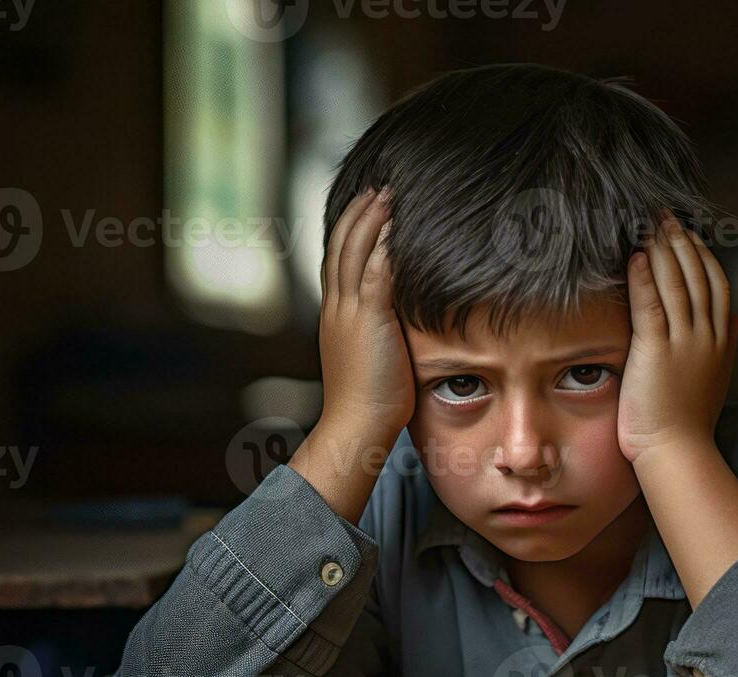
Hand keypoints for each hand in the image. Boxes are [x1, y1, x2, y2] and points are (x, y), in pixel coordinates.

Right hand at [316, 187, 415, 441]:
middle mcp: (336, 308)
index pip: (338, 264)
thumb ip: (381, 335)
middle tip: (376, 188)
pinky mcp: (368, 319)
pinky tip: (397, 224)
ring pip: (355, 251)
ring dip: (372, 218)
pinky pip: (376, 271)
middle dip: (358, 214)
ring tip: (387, 193)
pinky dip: (385, 244)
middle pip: (342, 247)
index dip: (350, 234)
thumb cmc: (370, 405)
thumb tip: (402, 327)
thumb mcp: (371, 360)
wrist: (357, 426)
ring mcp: (349, 312)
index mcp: (335, 317)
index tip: (364, 212)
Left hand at [617, 209, 737, 465]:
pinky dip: (643, 277)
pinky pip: (651, 304)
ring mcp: (684, 343)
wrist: (678, 452)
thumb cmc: (689, 420)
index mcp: (722, 340)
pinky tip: (635, 257)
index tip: (687, 232)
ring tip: (649, 225)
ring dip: (661, 250)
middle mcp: (708, 336)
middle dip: (681, 241)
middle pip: (699, 275)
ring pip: (676, 283)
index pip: (716, 284)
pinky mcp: (656, 352)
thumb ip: (726, 345)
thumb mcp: (717, 376)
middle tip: (664, 215)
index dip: (702, 254)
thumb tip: (737, 321)